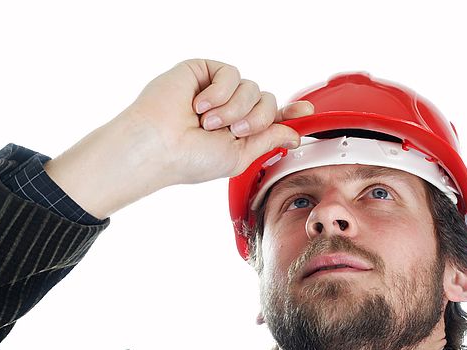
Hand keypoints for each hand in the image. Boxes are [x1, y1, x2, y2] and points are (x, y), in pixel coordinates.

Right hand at [44, 59, 313, 216]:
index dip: (289, 113)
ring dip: (235, 109)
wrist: (159, 146)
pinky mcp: (203, 71)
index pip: (270, 117)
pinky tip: (200, 106)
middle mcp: (229, 110)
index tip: (307, 112)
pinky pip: (231, 74)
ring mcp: (216, 90)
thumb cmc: (190, 160)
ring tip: (209, 123)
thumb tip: (294, 133)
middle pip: (267, 100)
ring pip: (253, 87)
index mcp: (237, 132)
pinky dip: (220, 93)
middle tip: (233, 132)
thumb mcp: (239, 157)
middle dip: (257, 118)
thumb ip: (268, 141)